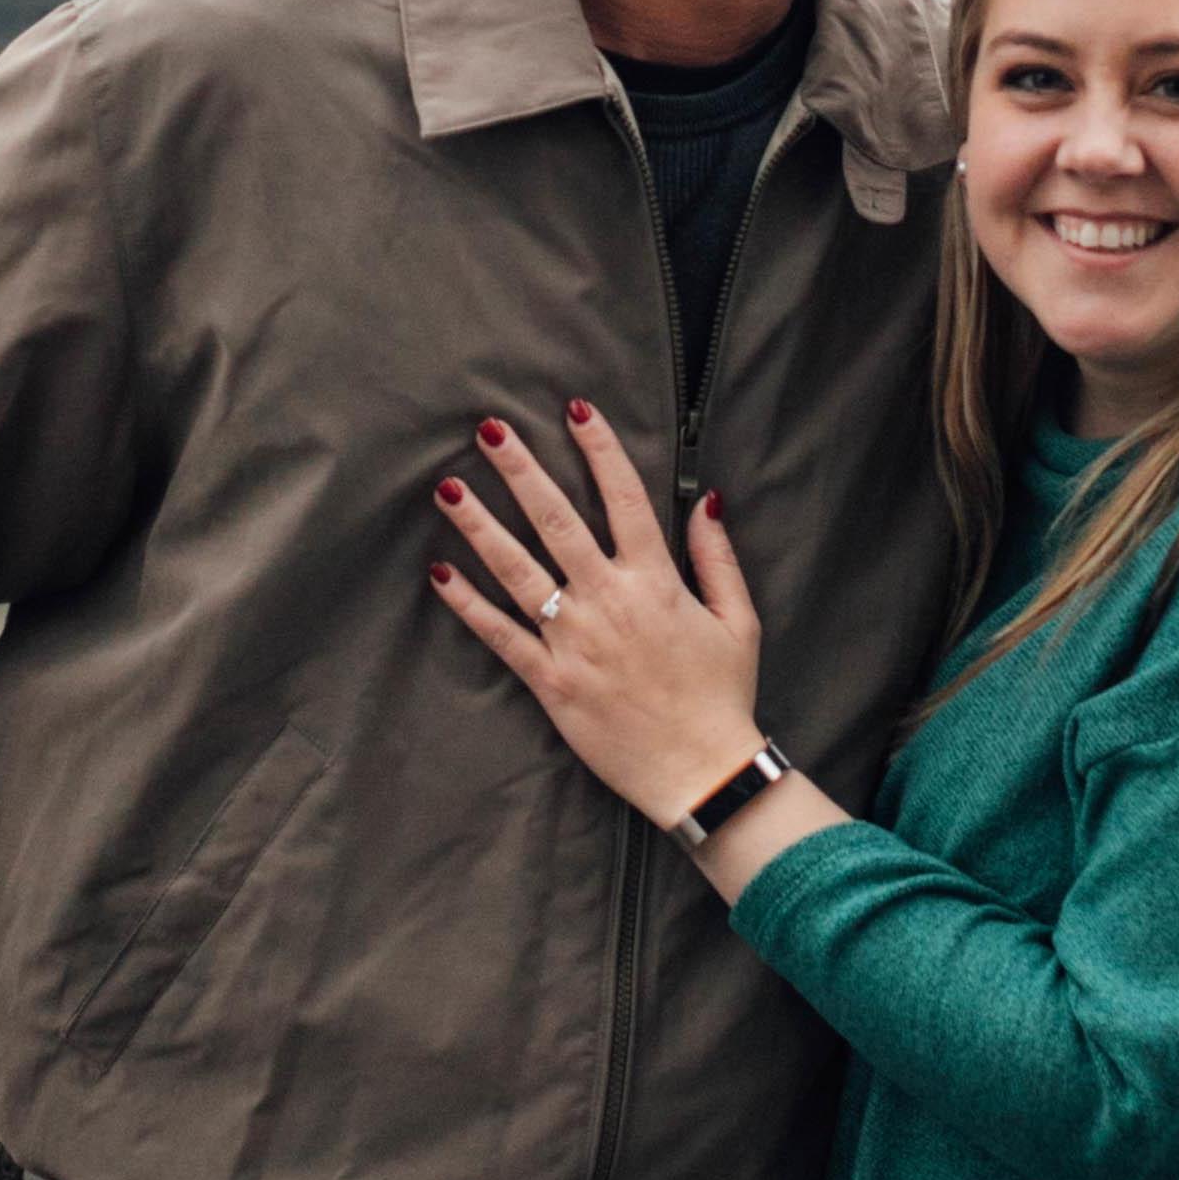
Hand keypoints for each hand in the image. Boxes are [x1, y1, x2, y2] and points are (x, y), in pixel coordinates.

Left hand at [431, 403, 768, 827]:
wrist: (702, 772)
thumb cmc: (722, 695)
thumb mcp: (738, 620)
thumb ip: (718, 557)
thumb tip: (708, 500)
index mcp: (655, 582)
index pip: (625, 498)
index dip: (600, 448)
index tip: (575, 407)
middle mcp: (609, 601)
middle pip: (557, 521)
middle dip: (521, 470)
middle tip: (489, 429)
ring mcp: (574, 641)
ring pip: (517, 571)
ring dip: (480, 526)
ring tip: (448, 488)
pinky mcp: (551, 681)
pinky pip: (501, 636)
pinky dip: (468, 605)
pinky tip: (440, 572)